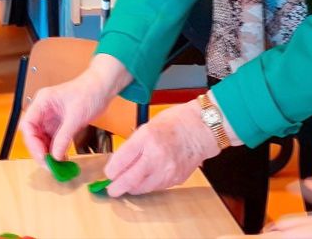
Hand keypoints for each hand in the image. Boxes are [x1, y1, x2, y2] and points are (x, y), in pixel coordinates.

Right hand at [19, 55, 129, 160]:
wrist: (103, 87)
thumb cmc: (90, 92)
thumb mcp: (76, 116)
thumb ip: (64, 137)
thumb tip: (55, 156)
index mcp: (42, 102)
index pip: (28, 125)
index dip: (32, 142)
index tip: (42, 156)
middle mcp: (43, 111)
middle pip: (33, 135)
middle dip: (40, 151)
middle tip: (49, 165)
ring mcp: (51, 118)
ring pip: (42, 140)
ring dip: (48, 153)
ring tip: (56, 166)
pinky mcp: (60, 125)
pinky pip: (54, 141)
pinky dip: (57, 151)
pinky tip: (62, 160)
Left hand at [103, 99, 218, 196]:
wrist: (203, 129)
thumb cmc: (176, 122)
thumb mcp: (148, 126)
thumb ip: (133, 145)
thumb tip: (118, 162)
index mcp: (146, 138)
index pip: (120, 162)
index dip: (111, 171)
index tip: (108, 173)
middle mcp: (156, 156)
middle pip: (129, 180)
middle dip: (117, 187)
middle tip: (111, 189)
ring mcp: (167, 170)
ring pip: (142, 188)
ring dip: (132, 188)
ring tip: (127, 184)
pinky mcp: (176, 179)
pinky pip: (156, 187)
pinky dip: (148, 185)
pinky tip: (145, 179)